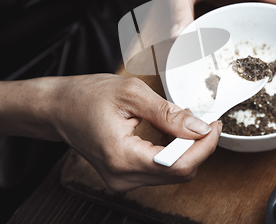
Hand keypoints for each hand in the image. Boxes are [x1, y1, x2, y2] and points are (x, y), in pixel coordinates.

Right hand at [46, 74, 220, 190]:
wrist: (59, 108)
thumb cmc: (87, 96)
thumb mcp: (132, 94)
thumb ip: (169, 114)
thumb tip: (200, 128)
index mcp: (122, 157)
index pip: (178, 166)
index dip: (205, 147)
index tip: (216, 125)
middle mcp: (122, 177)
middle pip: (179, 173)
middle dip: (199, 147)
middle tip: (207, 121)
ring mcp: (123, 180)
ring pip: (172, 173)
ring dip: (188, 150)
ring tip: (188, 124)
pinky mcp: (125, 176)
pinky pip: (160, 170)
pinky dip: (174, 153)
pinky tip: (174, 133)